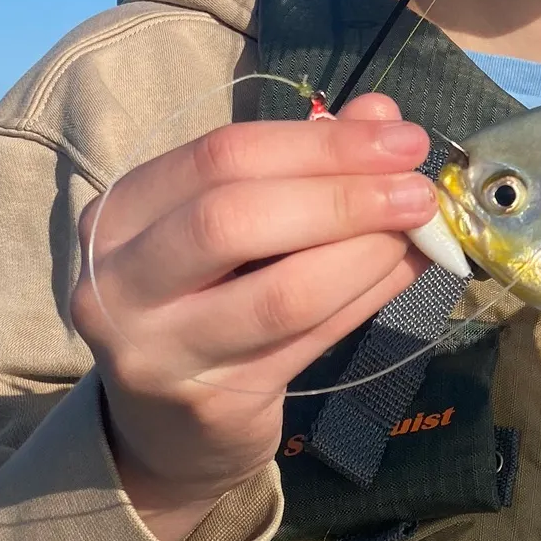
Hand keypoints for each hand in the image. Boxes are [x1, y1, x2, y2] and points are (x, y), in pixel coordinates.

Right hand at [70, 95, 434, 540]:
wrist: (168, 425)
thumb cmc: (206, 300)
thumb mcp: (238, 223)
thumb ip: (303, 164)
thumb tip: (381, 115)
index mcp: (119, 214)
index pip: (221, 157)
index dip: (320, 143)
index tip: (400, 137)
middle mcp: (119, 281)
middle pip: (237, 219)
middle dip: (344, 197)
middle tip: (420, 190)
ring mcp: (160, 351)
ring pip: (282, 292)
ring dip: (367, 253)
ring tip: (421, 231)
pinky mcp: (214, 402)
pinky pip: (310, 339)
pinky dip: (368, 296)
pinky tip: (406, 270)